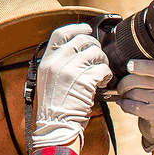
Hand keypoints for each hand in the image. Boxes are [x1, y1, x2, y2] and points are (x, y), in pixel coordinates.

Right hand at [32, 24, 112, 151]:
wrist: (56, 126)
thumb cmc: (54, 107)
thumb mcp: (47, 80)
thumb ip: (58, 64)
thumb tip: (74, 51)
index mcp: (47, 61)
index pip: (61, 33)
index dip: (76, 28)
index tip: (86, 29)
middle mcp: (57, 62)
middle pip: (82, 40)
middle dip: (95, 46)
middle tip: (98, 58)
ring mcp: (71, 71)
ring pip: (95, 52)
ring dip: (103, 61)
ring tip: (100, 73)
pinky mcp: (85, 81)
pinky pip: (102, 68)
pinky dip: (106, 75)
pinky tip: (103, 83)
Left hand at [115, 59, 153, 152]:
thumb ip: (151, 70)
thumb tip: (127, 64)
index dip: (140, 65)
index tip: (129, 66)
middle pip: (139, 79)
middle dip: (125, 83)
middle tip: (122, 87)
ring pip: (133, 92)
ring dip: (126, 96)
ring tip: (128, 97)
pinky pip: (132, 105)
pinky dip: (124, 105)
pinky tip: (124, 104)